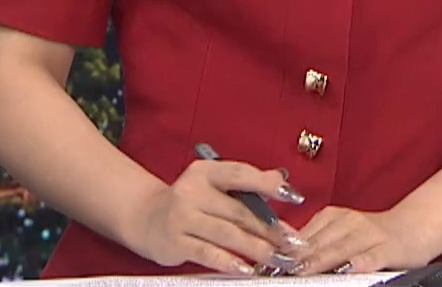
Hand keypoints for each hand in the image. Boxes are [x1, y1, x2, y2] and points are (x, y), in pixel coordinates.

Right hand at [119, 158, 306, 274]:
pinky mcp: (176, 241)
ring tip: (277, 257)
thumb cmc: (191, 203)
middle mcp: (192, 191)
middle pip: (238, 210)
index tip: (294, 197)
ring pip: (227, 233)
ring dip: (256, 247)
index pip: (240, 174)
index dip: (268, 185)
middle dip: (270, 228)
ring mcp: (182, 216)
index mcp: (205, 171)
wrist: (147, 219)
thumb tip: (281, 179)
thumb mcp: (214, 186)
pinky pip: (208, 253)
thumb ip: (247, 184)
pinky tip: (247, 268)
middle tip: (292, 241)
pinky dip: (229, 262)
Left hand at [288, 205, 433, 275]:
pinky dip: (357, 263)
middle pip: (317, 243)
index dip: (284, 250)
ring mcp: (368, 234)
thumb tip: (284, 257)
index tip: (266, 264)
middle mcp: (349, 222)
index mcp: (334, 217)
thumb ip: (317, 243)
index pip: (303, 235)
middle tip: (276, 270)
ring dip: (318, 261)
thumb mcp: (342, 233)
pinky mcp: (387, 249)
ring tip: (300, 271)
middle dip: (296, 258)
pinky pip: (370, 257)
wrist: (416, 227)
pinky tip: (346, 268)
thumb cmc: (374, 236)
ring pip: (338, 249)